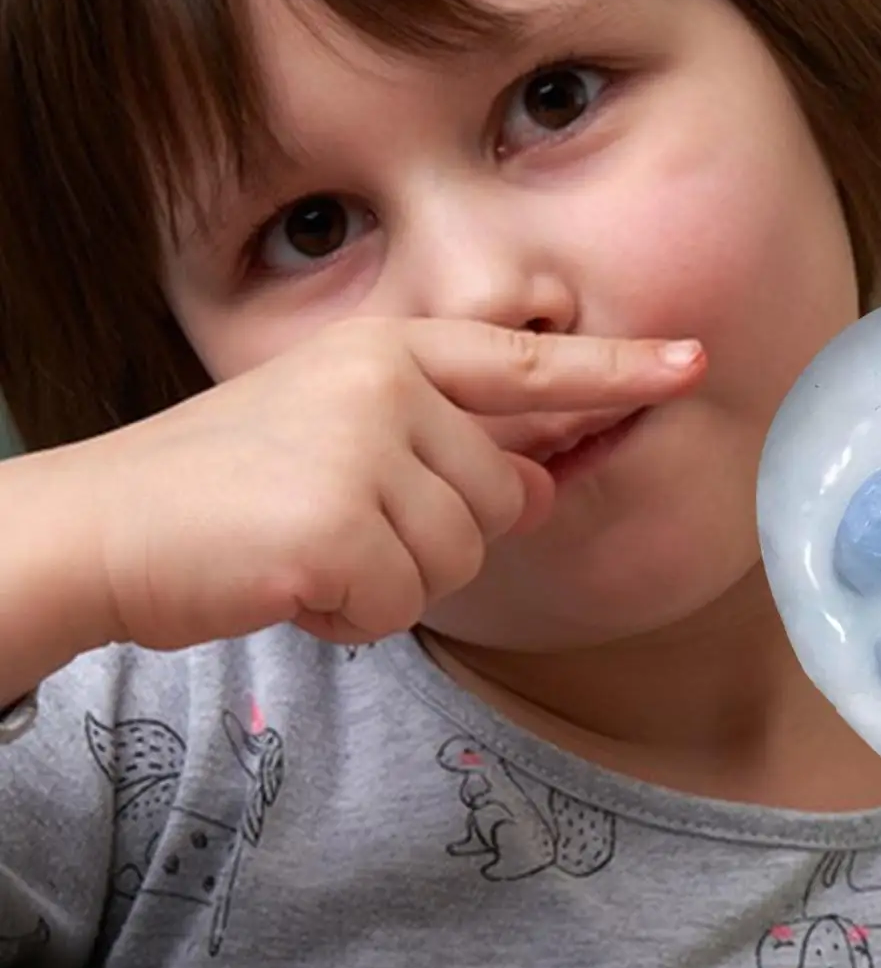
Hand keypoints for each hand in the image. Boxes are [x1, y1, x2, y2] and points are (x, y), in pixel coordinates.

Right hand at [69, 317, 703, 652]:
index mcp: (388, 352)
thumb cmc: (224, 489)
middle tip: (337, 524)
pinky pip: (404, 604)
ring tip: (308, 548)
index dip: (616, 369)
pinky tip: (291, 581)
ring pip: (461, 558)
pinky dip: (354, 615)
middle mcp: (385, 385)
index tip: (692, 362)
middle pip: (500, 500)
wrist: (100, 525)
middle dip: (433, 537)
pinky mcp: (336, 523)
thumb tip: (540, 489)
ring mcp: (360, 448)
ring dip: (391, 580)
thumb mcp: (341, 442)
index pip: (525, 362)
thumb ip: (445, 452)